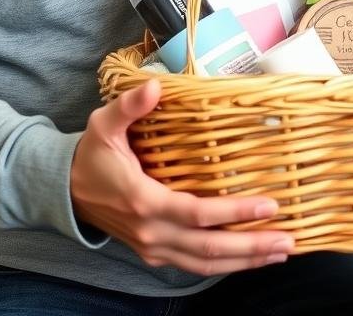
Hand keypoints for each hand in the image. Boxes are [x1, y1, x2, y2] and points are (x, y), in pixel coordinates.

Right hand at [71, 79, 294, 275]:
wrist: (63, 191)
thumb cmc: (90, 155)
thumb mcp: (103, 124)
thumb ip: (129, 106)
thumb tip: (155, 87)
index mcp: (144, 201)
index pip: (199, 214)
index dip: (235, 212)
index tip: (269, 206)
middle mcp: (152, 232)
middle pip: (209, 248)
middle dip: (251, 246)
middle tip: (289, 241)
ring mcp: (153, 247)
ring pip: (205, 263)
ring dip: (244, 261)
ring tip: (279, 253)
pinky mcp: (154, 252)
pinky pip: (194, 265)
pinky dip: (224, 264)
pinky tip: (249, 257)